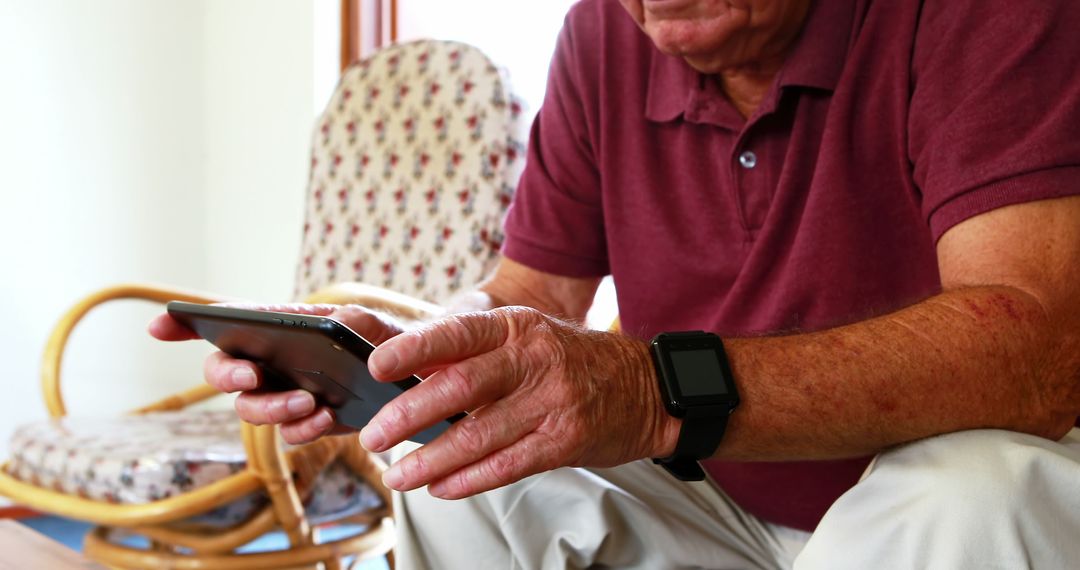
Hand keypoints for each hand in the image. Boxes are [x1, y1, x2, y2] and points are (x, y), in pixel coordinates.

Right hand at [148, 303, 406, 443]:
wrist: (423, 380)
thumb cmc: (390, 341)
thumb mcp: (373, 323)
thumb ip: (347, 322)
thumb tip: (325, 328)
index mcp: (281, 326)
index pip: (227, 321)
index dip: (187, 322)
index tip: (159, 324)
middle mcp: (275, 362)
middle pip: (226, 371)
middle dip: (228, 374)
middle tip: (251, 375)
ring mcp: (287, 396)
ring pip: (253, 410)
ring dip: (272, 408)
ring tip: (307, 401)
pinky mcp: (310, 425)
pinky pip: (290, 435)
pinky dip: (302, 429)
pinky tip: (325, 418)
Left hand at [360, 306, 680, 498]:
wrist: (645, 386)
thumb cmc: (572, 361)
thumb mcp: (527, 338)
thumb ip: (473, 354)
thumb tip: (408, 375)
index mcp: (517, 326)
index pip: (458, 333)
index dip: (414, 349)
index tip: (376, 367)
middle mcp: (535, 360)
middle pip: (460, 386)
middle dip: (409, 414)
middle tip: (373, 436)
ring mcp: (552, 402)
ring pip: (478, 435)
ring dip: (431, 460)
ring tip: (398, 476)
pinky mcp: (565, 441)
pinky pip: (507, 465)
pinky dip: (468, 480)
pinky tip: (441, 488)